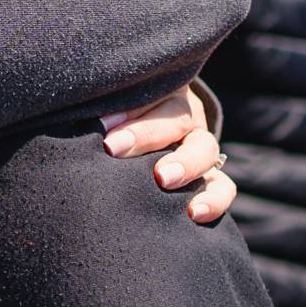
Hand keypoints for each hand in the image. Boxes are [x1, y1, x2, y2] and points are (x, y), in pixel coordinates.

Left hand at [101, 84, 236, 223]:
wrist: (148, 143)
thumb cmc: (119, 124)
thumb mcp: (116, 110)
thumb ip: (104, 115)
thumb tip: (82, 126)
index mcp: (161, 92)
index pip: (147, 95)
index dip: (125, 110)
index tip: (101, 125)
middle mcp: (185, 118)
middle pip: (176, 119)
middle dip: (146, 134)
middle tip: (114, 148)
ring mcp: (201, 148)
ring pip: (205, 150)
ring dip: (185, 164)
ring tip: (163, 180)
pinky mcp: (211, 178)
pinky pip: (223, 187)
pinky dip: (214, 200)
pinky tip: (193, 214)